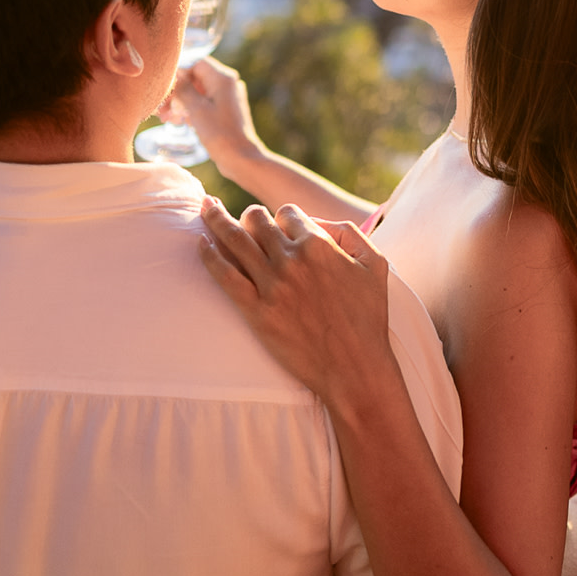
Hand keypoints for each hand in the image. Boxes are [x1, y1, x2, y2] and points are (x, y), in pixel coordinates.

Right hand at [168, 57, 264, 172]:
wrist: (240, 159)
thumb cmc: (220, 133)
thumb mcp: (196, 109)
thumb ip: (183, 88)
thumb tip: (173, 74)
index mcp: (223, 78)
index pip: (196, 64)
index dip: (178, 74)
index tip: (164, 89)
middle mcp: (227, 84)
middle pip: (195, 79)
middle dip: (176, 92)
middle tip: (159, 107)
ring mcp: (226, 98)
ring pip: (197, 93)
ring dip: (180, 103)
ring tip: (163, 118)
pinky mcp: (224, 112)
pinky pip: (203, 104)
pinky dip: (189, 110)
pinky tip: (176, 121)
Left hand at [195, 195, 400, 410]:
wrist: (354, 368)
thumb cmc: (368, 318)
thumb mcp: (375, 265)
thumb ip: (349, 234)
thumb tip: (317, 222)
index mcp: (319, 245)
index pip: (288, 213)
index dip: (283, 217)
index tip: (281, 226)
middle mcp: (292, 260)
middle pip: (257, 220)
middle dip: (249, 215)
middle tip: (244, 219)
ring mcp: (272, 286)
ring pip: (235, 239)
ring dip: (216, 219)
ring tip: (204, 207)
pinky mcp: (257, 311)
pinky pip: (225, 276)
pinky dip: (209, 256)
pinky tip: (201, 244)